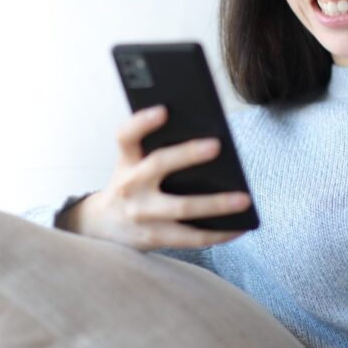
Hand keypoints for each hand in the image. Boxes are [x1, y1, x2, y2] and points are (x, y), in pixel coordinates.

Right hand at [58, 105, 250, 250]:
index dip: (142, 122)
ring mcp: (141, 214)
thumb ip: (155, 151)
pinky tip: (240, 226)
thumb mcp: (132, 165)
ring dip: (215, 204)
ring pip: (181, 207)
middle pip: (158, 165)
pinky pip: (191, 237)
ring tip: (244, 198)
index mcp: (126, 161)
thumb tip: (208, 142)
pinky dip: (219, 233)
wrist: (102, 228)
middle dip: (187, 154)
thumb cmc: (131, 186)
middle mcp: (130, 185)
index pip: (126, 136)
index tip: (163, 110)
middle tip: (216, 145)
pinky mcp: (154, 237)